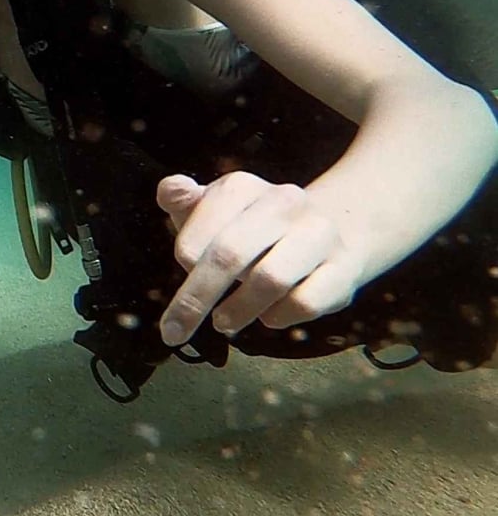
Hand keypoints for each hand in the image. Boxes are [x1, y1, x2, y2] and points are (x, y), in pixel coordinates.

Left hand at [156, 172, 365, 347]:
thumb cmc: (249, 227)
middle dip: (197, 297)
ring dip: (239, 309)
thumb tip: (172, 189)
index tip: (181, 270)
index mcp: (242, 187)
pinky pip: (306, 302)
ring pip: (270, 279)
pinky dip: (279, 316)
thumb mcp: (211, 210)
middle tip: (176, 328)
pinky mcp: (344, 268)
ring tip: (223, 322)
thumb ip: (181, 201)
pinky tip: (268, 316)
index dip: (185, 254)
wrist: (328, 229)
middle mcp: (283, 203)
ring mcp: (318, 234)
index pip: (203, 223)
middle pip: (230, 253)